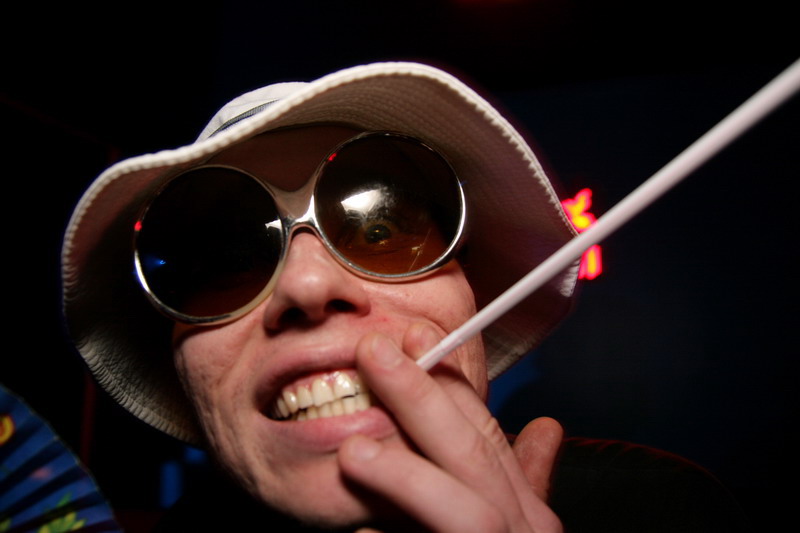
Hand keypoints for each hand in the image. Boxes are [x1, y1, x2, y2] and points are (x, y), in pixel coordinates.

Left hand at [338, 324, 562, 531]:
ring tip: (354, 451)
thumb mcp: (523, 520)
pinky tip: (356, 526)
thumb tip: (547, 427)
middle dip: (422, 398)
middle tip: (372, 353)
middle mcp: (519, 528)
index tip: (415, 334)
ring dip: (407, 477)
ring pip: (461, 512)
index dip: (450, 382)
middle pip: (474, 455)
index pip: (487, 431)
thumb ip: (526, 475)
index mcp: (528, 508)